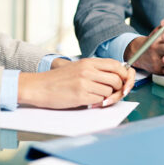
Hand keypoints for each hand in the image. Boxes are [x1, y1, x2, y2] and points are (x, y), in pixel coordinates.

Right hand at [18, 58, 134, 108]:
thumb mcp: (78, 67)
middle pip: (116, 79)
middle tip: (112, 93)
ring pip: (109, 91)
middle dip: (118, 89)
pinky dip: (98, 102)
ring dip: (106, 96)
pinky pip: (100, 100)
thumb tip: (116, 75)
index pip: (116, 65)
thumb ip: (95, 69)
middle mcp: (88, 70)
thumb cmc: (59, 79)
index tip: (124, 81)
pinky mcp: (81, 95)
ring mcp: (84, 83)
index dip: (124, 74)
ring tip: (96, 97)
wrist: (39, 87)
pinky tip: (90, 101)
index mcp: (88, 62)